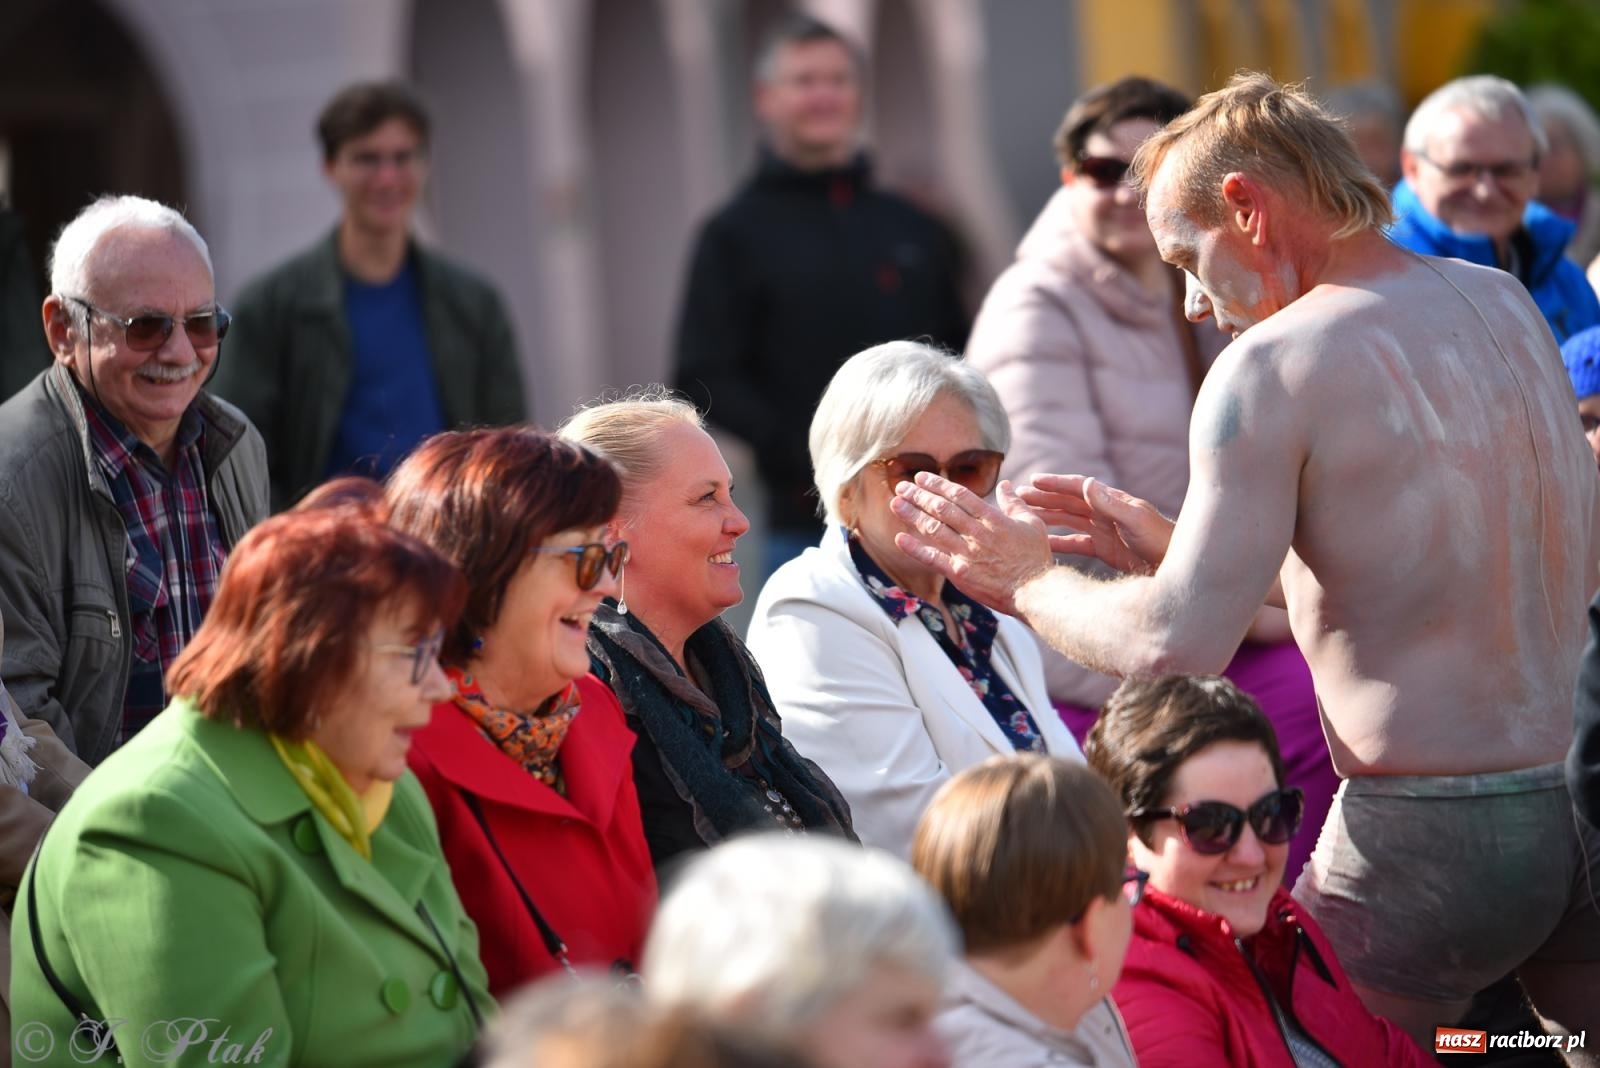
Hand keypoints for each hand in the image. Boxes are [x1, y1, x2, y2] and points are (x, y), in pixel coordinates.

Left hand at [890, 474, 1052, 616]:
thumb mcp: (1031, 523)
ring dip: (912, 515)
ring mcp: (966, 553)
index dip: (938, 484)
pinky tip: (899, 539)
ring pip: (934, 529)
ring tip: (896, 503)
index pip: (959, 495)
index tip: (921, 477)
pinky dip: (915, 549)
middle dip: (919, 495)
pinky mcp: (960, 573)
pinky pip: (933, 558)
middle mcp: (976, 533)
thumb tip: (1006, 485)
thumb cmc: (1035, 557)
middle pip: (942, 508)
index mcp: (992, 518)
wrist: (1035, 590)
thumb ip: (1015, 503)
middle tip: (902, 486)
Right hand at [1015, 474, 1172, 575]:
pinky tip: (1042, 544)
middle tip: (1017, 495)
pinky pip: (1076, 543)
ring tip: (1023, 515)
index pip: (1078, 487)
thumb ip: (1111, 504)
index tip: (1033, 480)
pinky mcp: (1104, 549)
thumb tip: (1088, 483)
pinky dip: (1059, 542)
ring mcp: (1104, 530)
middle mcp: (1105, 512)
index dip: (1055, 483)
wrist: (1176, 565)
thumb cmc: (1161, 540)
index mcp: (1112, 501)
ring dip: (1047, 516)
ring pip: (1068, 520)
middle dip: (1044, 497)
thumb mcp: (1135, 520)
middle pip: (1068, 501)